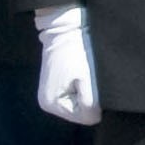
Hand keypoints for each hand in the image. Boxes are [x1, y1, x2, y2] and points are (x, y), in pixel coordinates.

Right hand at [34, 5, 100, 124]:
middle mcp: (48, 103)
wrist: (67, 26)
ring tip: (85, 73)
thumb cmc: (78, 50)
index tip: (92, 82)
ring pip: (83, 104)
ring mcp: (52, 94)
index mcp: (51, 104)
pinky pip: (78, 95)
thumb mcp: (88, 79)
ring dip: (88, 91)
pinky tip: (83, 73)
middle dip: (92, 98)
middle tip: (89, 76)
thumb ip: (92, 103)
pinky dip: (84, 86)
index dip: (96, 103)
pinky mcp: (58, 86)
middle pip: (83, 112)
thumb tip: (95, 116)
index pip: (86, 118)